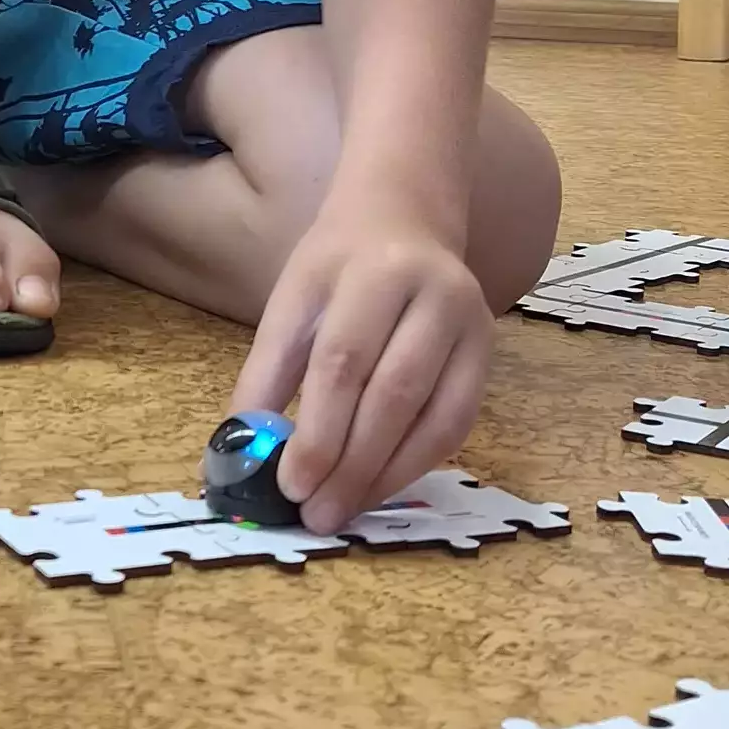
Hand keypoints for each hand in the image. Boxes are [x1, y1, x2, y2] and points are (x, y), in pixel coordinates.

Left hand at [234, 203, 494, 532]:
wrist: (405, 214)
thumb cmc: (338, 265)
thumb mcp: (292, 300)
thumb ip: (267, 373)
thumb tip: (241, 453)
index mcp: (368, 270)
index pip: (342, 360)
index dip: (317, 430)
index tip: (289, 485)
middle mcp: (430, 291)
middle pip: (392, 391)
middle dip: (350, 463)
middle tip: (316, 514)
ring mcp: (469, 320)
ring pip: (434, 414)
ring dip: (386, 475)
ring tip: (343, 511)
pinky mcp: (486, 350)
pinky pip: (457, 421)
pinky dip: (417, 463)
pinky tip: (381, 487)